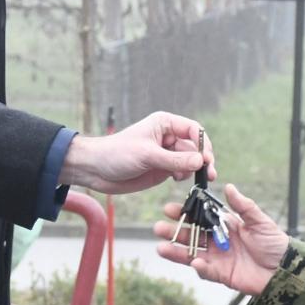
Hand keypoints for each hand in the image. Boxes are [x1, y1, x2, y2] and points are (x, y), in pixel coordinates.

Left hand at [58, 112, 213, 194]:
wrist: (96, 170)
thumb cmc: (116, 154)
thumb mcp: (147, 155)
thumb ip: (175, 159)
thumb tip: (201, 161)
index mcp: (164, 124)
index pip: (193, 130)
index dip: (203, 144)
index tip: (206, 159)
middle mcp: (168, 137)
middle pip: (195, 147)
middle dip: (203, 160)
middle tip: (208, 175)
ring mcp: (166, 154)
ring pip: (190, 161)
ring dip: (194, 170)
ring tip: (190, 178)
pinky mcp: (162, 169)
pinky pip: (181, 171)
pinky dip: (184, 176)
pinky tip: (177, 180)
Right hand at [154, 183, 289, 294]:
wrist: (284, 270)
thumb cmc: (275, 244)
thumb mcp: (260, 221)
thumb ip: (244, 206)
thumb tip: (229, 187)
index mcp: (225, 226)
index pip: (200, 218)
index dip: (185, 214)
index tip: (169, 209)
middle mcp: (217, 242)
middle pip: (191, 236)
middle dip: (174, 232)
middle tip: (158, 228)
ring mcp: (218, 259)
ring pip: (192, 254)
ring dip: (177, 251)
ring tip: (161, 248)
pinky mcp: (222, 275)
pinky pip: (206, 271)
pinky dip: (200, 268)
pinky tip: (194, 263)